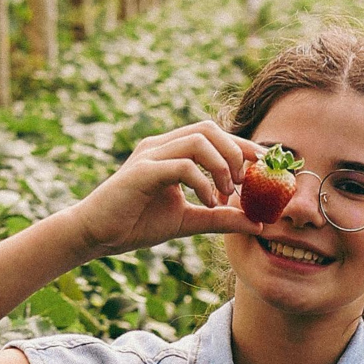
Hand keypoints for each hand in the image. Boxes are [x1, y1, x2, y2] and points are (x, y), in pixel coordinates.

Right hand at [70, 120, 265, 256]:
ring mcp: (150, 155)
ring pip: (198, 140)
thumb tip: (258, 222)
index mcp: (172, 151)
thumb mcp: (189, 221)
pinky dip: (203, 182)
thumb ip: (221, 218)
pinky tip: (209, 202)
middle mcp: (161, 145)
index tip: (266, 168)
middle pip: (209, 128)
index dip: (244, 146)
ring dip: (222, 166)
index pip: (215, 135)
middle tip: (246, 183)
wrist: (97, 235)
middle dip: (236, 152)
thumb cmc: (137, 223)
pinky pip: (182, 165)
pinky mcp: (142, 172)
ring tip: (227, 194)